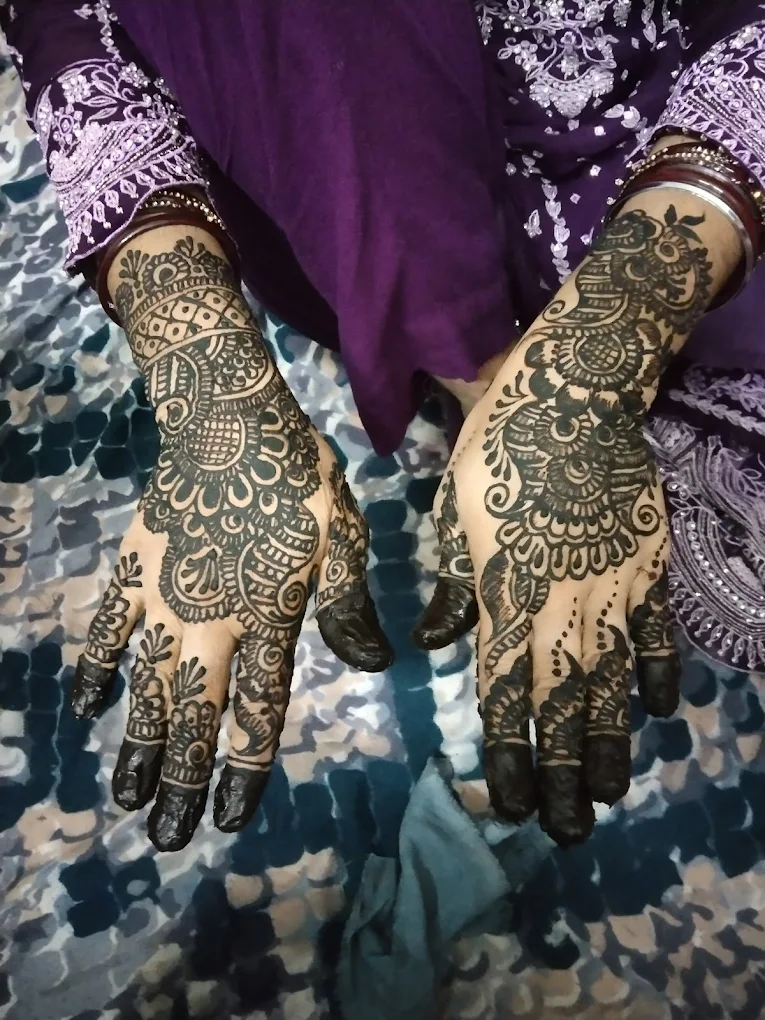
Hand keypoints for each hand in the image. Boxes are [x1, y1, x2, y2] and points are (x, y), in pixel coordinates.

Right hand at [70, 235, 391, 850]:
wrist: (226, 416)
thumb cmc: (295, 476)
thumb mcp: (343, 537)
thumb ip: (349, 606)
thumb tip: (375, 664)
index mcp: (266, 620)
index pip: (255, 714)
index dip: (242, 771)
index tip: (229, 819)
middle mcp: (209, 623)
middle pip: (192, 718)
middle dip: (179, 781)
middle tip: (165, 836)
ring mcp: (162, 599)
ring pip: (145, 688)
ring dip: (136, 744)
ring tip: (126, 795)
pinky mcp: (133, 569)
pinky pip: (106, 628)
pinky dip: (94, 667)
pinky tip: (85, 703)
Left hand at [414, 206, 713, 845]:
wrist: (574, 389)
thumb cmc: (498, 446)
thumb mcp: (452, 511)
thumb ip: (453, 585)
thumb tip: (437, 642)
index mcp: (506, 591)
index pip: (504, 692)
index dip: (506, 752)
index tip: (506, 801)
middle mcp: (561, 602)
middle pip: (563, 705)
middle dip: (561, 772)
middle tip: (563, 830)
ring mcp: (612, 587)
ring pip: (612, 683)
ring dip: (611, 743)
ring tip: (609, 795)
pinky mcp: (646, 563)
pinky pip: (654, 632)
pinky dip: (657, 675)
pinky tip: (659, 714)